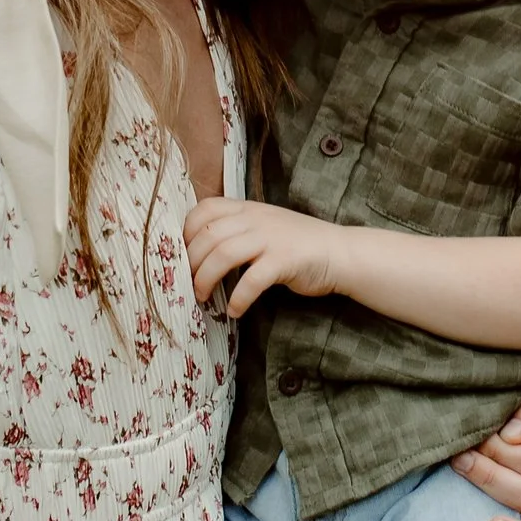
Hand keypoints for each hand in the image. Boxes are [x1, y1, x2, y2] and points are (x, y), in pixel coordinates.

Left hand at [183, 194, 345, 318]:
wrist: (339, 252)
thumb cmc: (297, 244)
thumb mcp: (263, 226)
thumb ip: (236, 230)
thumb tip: (198, 251)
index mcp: (247, 208)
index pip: (204, 209)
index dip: (186, 232)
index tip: (182, 255)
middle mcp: (256, 219)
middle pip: (207, 236)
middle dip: (190, 263)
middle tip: (186, 284)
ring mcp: (270, 238)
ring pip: (223, 255)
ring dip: (206, 280)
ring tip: (203, 298)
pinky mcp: (284, 260)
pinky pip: (251, 280)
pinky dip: (238, 298)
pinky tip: (234, 311)